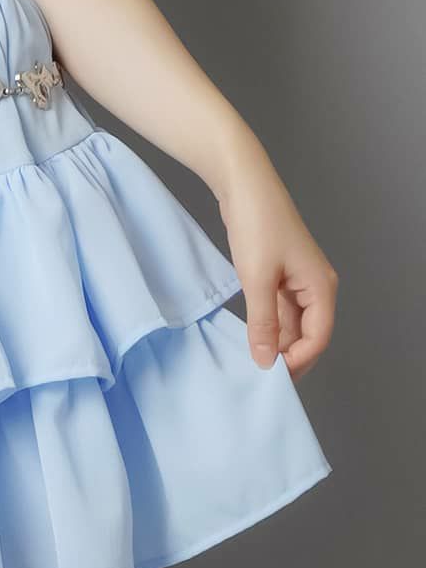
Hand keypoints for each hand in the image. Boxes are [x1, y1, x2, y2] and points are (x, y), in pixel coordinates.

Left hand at [217, 156, 337, 377]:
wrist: (245, 188)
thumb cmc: (257, 226)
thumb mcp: (257, 280)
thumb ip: (262, 323)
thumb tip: (266, 361)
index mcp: (321, 287)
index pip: (318, 338)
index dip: (297, 361)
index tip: (270, 376)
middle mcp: (316, 288)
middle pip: (309, 336)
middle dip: (290, 358)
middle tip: (261, 379)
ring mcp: (299, 284)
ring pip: (294, 327)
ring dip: (278, 347)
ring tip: (254, 365)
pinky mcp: (281, 280)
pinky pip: (280, 315)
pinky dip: (269, 330)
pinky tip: (252, 343)